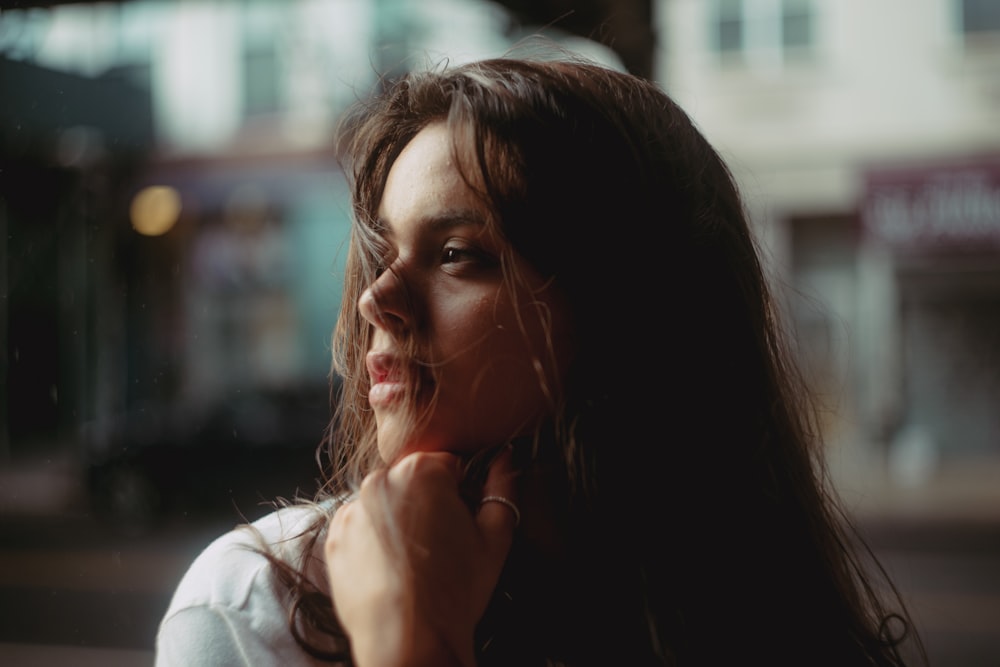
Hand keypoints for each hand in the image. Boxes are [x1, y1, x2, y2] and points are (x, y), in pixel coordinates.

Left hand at [325, 447, 518, 666]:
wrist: (409, 641)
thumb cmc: (455, 590)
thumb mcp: (496, 536)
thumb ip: (502, 487)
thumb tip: (504, 459)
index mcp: (422, 471)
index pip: (449, 465)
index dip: (461, 492)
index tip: (462, 520)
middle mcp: (380, 481)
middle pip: (414, 481)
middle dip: (428, 503)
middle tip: (442, 545)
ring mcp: (353, 509)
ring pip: (386, 503)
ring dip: (400, 520)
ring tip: (416, 561)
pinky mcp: (335, 537)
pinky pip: (362, 527)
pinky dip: (376, 541)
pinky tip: (393, 569)